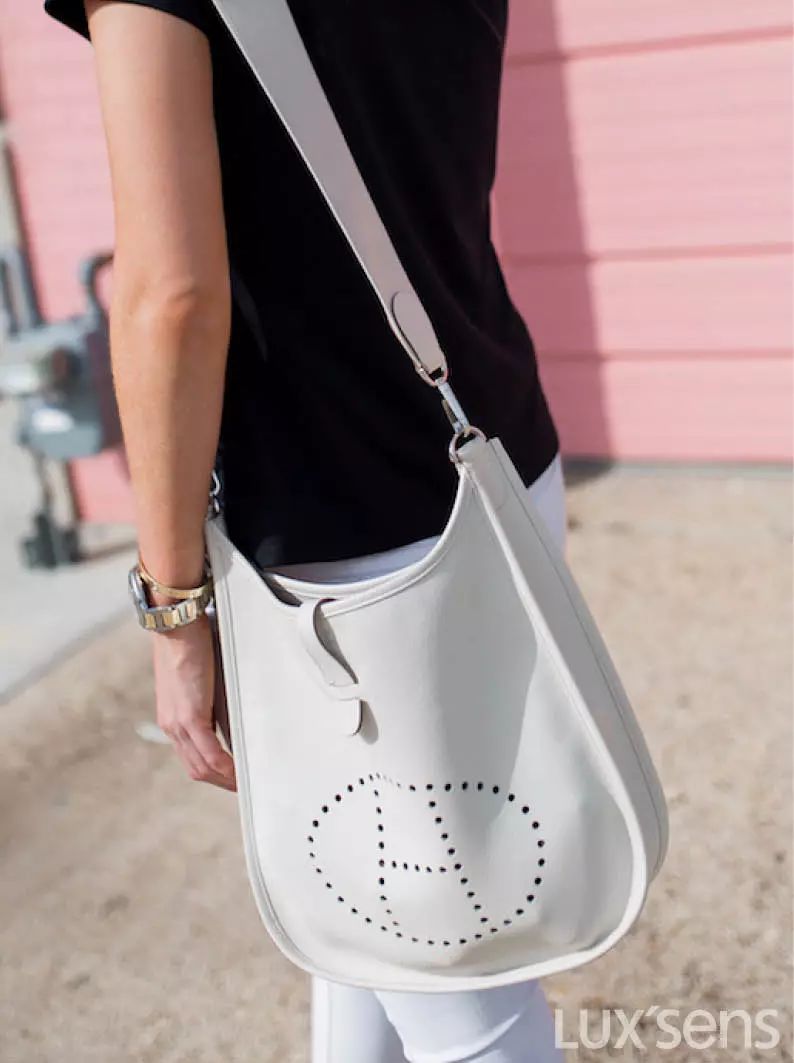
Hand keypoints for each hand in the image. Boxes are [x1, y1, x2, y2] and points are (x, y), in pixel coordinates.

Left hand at [151, 610, 236, 790]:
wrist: (177, 625)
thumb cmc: (191, 644)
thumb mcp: (204, 681)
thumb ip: (215, 703)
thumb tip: (232, 717)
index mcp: (174, 718)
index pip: (192, 758)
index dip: (213, 773)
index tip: (232, 777)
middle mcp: (173, 725)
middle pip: (196, 770)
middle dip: (221, 783)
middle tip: (243, 787)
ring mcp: (179, 723)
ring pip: (201, 767)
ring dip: (224, 779)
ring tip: (244, 783)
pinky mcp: (190, 716)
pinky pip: (208, 753)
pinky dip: (224, 767)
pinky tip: (238, 771)